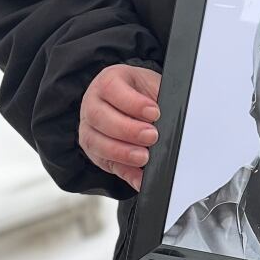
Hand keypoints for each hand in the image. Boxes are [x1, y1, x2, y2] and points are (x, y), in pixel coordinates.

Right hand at [79, 64, 160, 190]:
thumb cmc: (140, 91)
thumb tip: (170, 114)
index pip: (112, 89)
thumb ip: (157, 96)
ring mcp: (89, 129)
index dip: (133, 103)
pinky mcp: (94, 152)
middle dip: (128, 130)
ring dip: (122, 153)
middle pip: (100, 118)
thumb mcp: (149, 84)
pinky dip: (125, 173)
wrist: (130, 100)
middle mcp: (92, 104)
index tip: (154, 112)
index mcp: (107, 82)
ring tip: (144, 157)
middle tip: (151, 136)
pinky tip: (139, 177)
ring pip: (96, 143)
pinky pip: (106, 164)